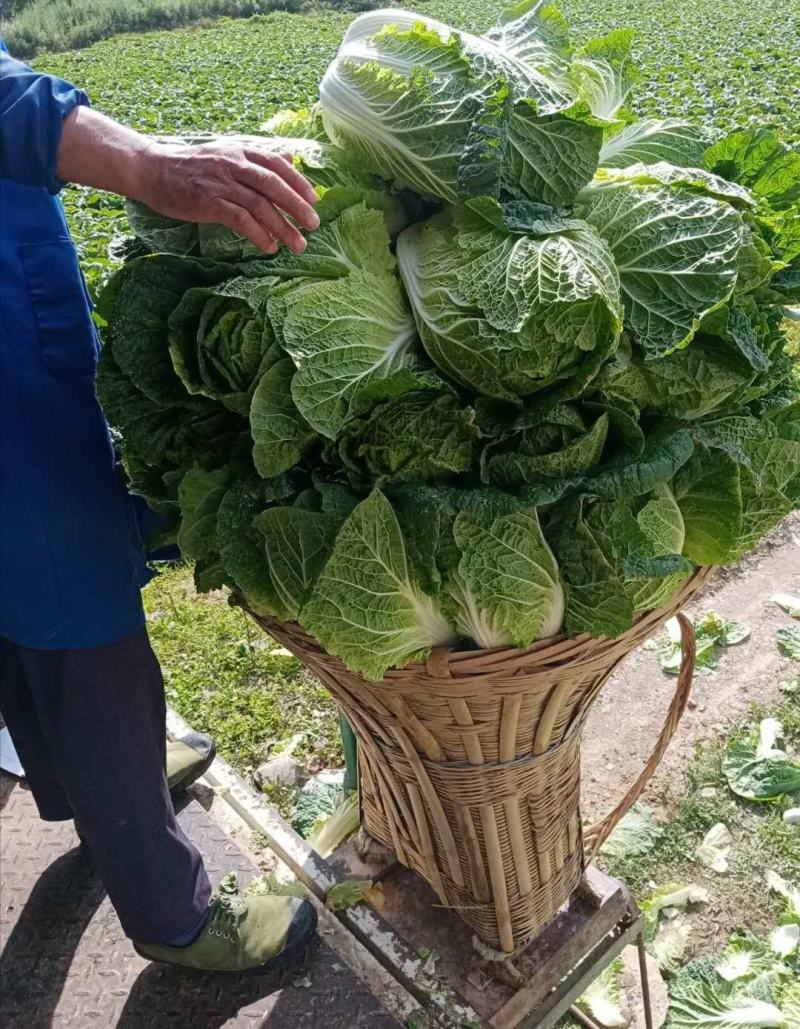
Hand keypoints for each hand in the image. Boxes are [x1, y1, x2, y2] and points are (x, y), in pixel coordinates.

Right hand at [138, 139, 318, 253]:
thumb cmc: (191, 166)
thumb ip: (257, 159)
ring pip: (261, 206)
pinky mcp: (209, 202)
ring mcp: (221, 183)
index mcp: (240, 151)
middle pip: (274, 185)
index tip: (314, 200)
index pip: (277, 164)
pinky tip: (269, 247)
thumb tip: (289, 158)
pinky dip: (259, 235)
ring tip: (297, 244)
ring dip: (283, 227)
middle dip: (297, 207)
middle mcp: (233, 164)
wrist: (152, 170)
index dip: (298, 182)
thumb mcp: (226, 154)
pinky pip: (241, 220)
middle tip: (314, 225)